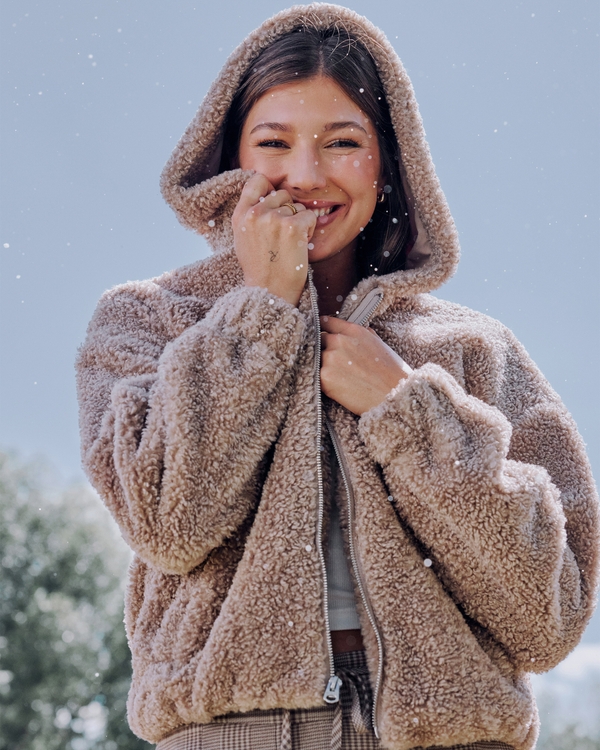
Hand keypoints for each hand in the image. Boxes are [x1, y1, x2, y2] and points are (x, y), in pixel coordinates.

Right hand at [232, 174, 316, 306]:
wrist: (269, 292)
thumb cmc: (259, 269)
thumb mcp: (243, 238)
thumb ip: (250, 216)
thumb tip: (265, 195)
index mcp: (240, 215)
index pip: (257, 180)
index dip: (270, 189)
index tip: (275, 204)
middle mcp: (255, 213)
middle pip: (282, 194)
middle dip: (288, 210)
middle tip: (284, 235)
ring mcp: (273, 219)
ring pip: (297, 205)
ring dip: (300, 221)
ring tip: (290, 244)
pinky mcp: (292, 227)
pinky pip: (309, 216)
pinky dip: (310, 230)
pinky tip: (300, 245)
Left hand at [320, 316, 409, 414]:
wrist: (395, 397)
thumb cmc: (393, 374)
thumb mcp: (380, 345)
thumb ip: (364, 335)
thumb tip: (357, 332)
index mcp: (354, 331)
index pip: (327, 322)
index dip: (323, 329)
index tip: (322, 334)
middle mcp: (339, 341)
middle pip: (319, 340)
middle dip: (324, 349)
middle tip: (334, 362)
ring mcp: (330, 358)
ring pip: (317, 358)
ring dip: (323, 366)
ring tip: (339, 378)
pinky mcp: (324, 377)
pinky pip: (316, 375)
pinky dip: (323, 381)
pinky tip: (337, 386)